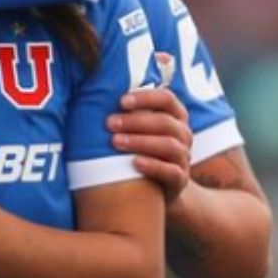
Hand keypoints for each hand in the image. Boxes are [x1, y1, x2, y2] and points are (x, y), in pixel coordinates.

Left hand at [108, 88, 192, 202]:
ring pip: (169, 145)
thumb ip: (125, 110)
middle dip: (135, 121)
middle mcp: (182, 134)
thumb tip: (94, 92)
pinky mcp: (180, 179)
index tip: (121, 101)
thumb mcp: (134, 126)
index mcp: (174, 115)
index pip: (166, 98)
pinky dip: (153, 166)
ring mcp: (183, 157)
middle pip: (165, 122)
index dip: (145, 98)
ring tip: (115, 142)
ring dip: (140, 142)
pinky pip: (171, 172)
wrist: (153, 185)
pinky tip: (134, 163)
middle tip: (109, 123)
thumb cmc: (136, 146)